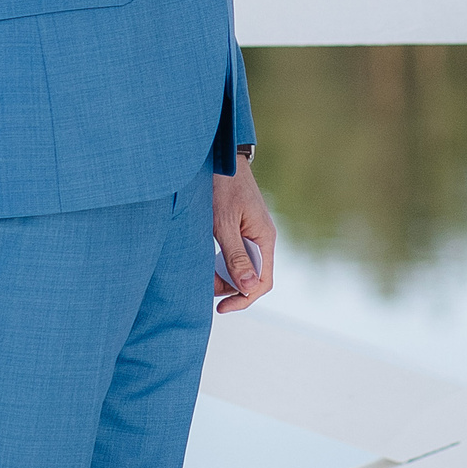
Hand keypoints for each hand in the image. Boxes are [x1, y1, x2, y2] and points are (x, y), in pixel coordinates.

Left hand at [211, 165, 276, 312]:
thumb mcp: (224, 224)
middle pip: (252, 278)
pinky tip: (207, 261)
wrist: (221, 159)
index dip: (243, 299)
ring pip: (243, 267)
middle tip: (204, 287)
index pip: (262, 282)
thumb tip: (247, 288)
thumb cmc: (223, 188)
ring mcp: (253, 234)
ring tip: (203, 274)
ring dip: (224, 276)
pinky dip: (223, 263)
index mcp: (264, 239)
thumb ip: (235, 256)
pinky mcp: (243, 229)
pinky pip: (237, 255)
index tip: (221, 308)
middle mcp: (262, 239)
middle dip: (229, 288)